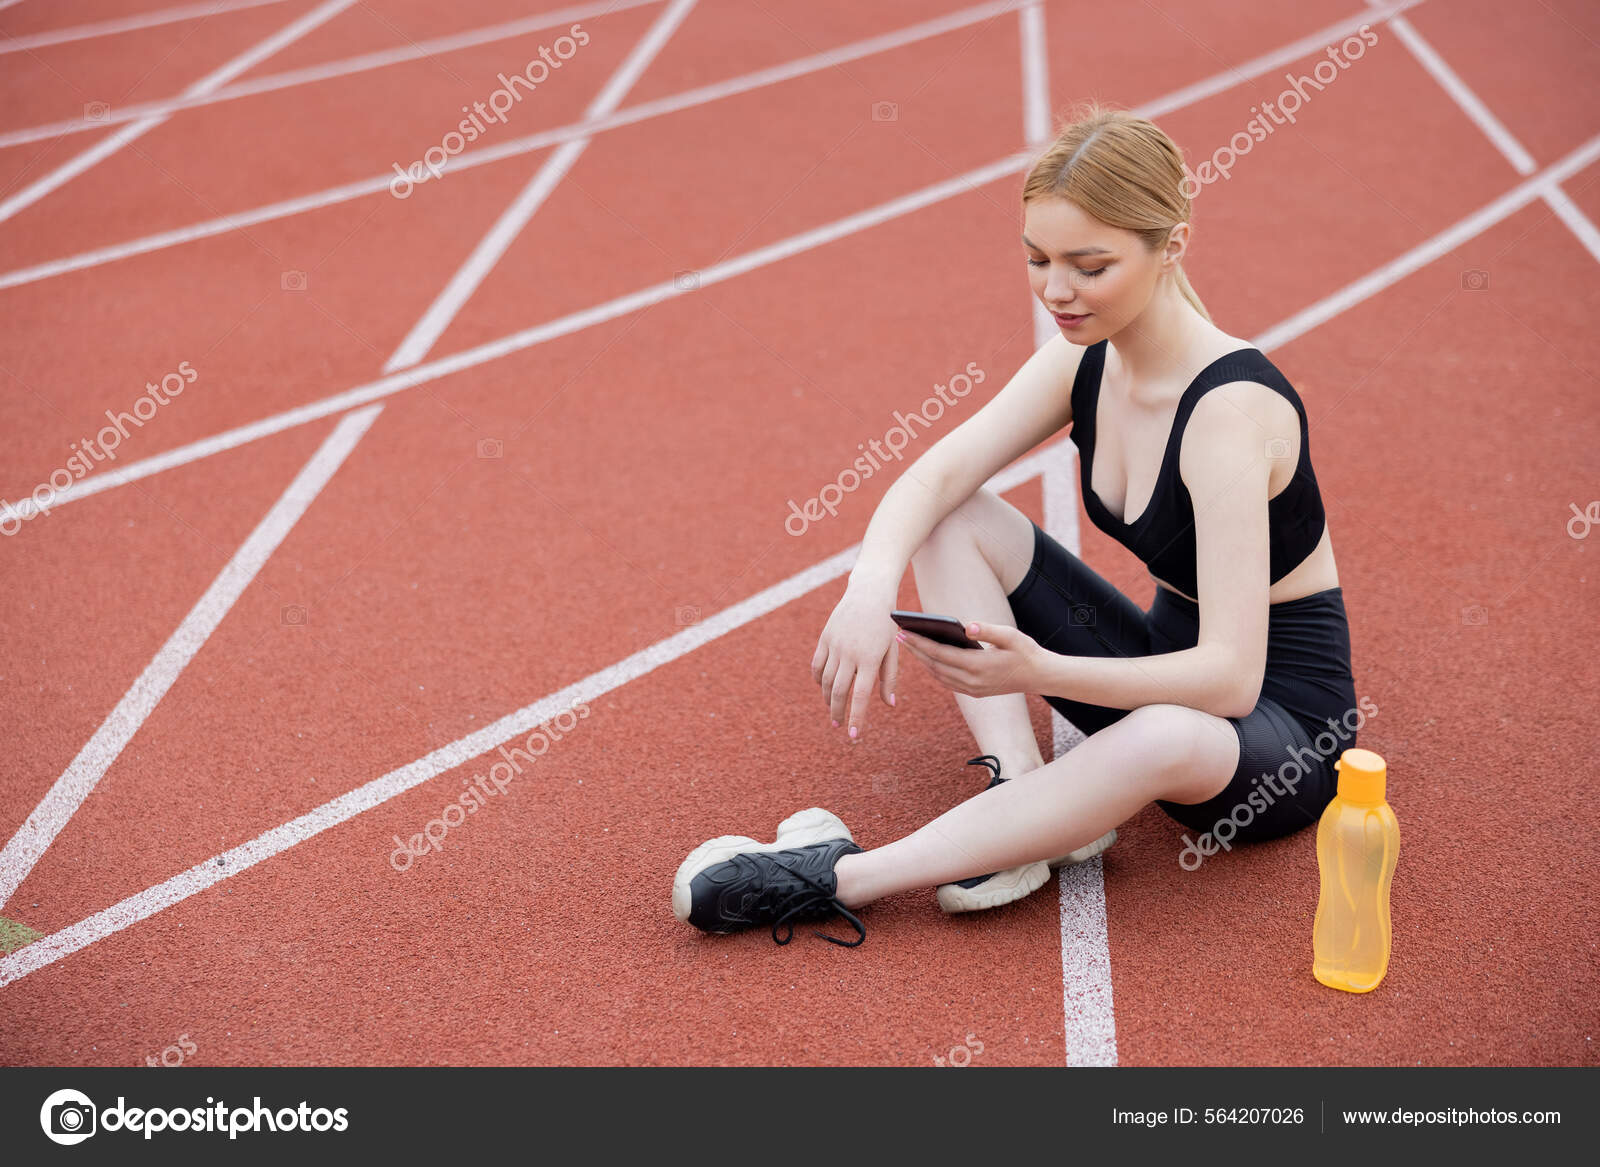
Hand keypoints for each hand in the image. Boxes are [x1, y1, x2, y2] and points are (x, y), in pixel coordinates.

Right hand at [811, 587, 898, 740]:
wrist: (870, 593)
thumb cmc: (887, 624)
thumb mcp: (893, 650)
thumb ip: (890, 678)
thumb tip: (889, 704)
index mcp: (870, 658)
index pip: (861, 696)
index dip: (857, 717)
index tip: (854, 735)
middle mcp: (850, 653)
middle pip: (838, 692)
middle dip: (837, 713)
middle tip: (838, 726)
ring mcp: (835, 645)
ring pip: (825, 680)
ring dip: (827, 699)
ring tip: (832, 710)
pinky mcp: (825, 638)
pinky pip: (817, 665)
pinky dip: (818, 680)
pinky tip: (823, 688)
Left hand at [895, 620, 1045, 698]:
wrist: (1040, 676)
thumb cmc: (1025, 651)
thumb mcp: (1010, 635)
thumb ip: (987, 630)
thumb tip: (967, 626)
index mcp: (978, 665)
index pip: (939, 654)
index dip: (919, 643)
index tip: (902, 632)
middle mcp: (972, 681)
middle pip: (934, 665)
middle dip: (915, 650)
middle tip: (898, 635)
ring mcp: (972, 689)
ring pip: (939, 675)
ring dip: (922, 661)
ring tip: (909, 644)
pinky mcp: (975, 693)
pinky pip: (947, 682)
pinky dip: (935, 670)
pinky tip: (928, 658)